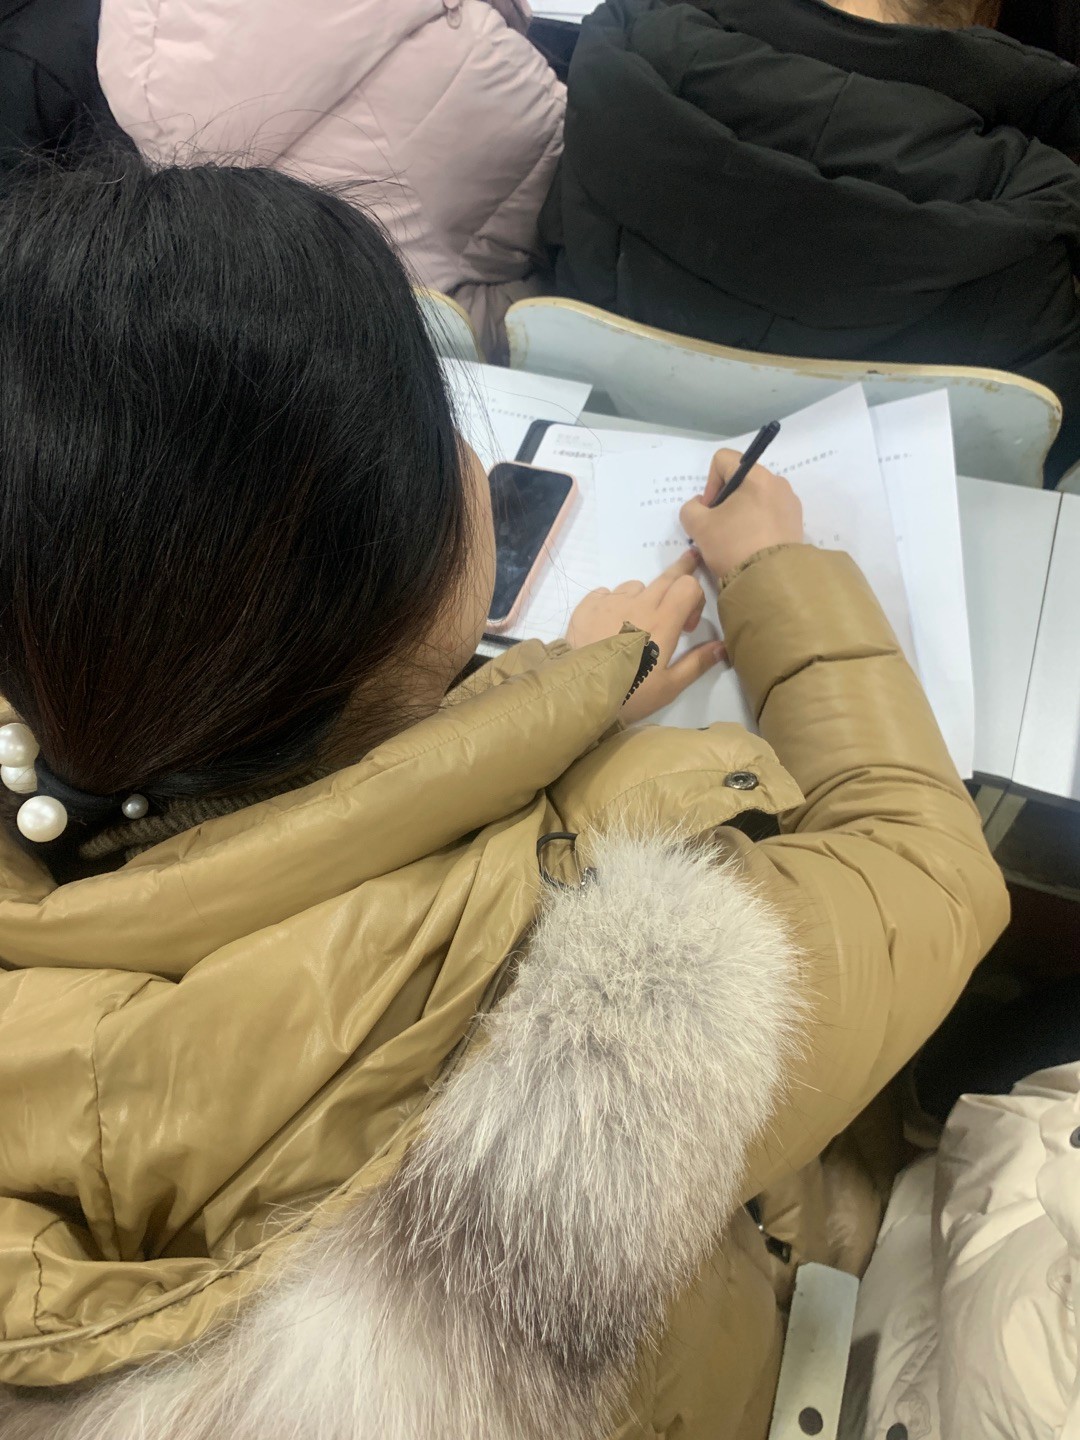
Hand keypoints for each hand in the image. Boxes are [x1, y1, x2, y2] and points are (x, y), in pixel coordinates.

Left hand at [566, 551, 725, 720]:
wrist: (579, 695)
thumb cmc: (629, 694)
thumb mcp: (669, 687)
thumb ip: (696, 663)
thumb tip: (722, 646)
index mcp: (662, 622)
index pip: (688, 586)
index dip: (695, 598)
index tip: (688, 625)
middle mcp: (638, 604)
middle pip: (666, 577)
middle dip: (681, 574)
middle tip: (690, 563)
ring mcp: (610, 602)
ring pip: (636, 586)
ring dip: (644, 599)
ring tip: (636, 624)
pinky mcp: (587, 606)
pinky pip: (607, 592)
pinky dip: (614, 603)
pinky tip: (609, 625)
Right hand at [680, 450, 803, 582]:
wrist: (770, 581)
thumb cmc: (733, 545)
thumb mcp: (698, 526)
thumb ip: (690, 508)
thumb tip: (702, 506)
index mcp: (757, 476)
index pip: (723, 460)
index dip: (709, 483)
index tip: (709, 510)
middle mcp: (778, 483)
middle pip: (742, 480)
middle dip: (725, 500)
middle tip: (719, 527)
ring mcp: (790, 503)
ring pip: (756, 498)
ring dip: (741, 513)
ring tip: (736, 539)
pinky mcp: (796, 523)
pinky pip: (770, 514)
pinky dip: (757, 524)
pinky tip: (751, 546)